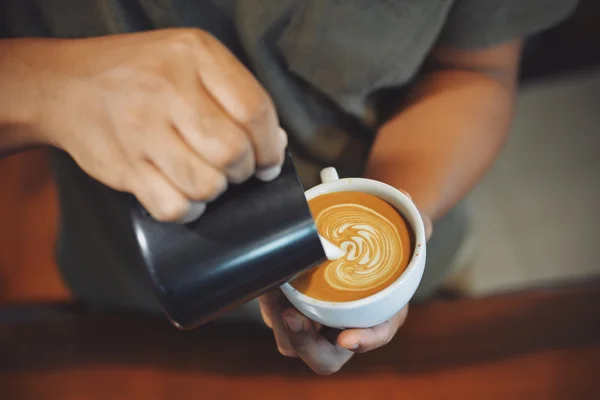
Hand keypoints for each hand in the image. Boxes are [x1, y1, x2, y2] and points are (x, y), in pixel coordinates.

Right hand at [31, 29, 286, 221]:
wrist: (65, 84)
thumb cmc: (139, 74)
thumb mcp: (191, 60)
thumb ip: (235, 95)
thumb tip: (274, 144)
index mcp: (195, 55)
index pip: (255, 110)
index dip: (270, 145)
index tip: (268, 160)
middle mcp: (168, 89)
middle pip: (233, 151)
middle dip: (243, 170)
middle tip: (233, 167)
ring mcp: (142, 129)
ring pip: (207, 185)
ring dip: (215, 190)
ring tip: (204, 175)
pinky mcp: (124, 166)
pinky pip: (173, 207)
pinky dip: (187, 209)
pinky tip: (183, 193)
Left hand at [259, 204, 431, 374]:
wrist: (365, 241)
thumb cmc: (390, 243)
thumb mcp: (409, 230)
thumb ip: (414, 220)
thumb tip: (406, 196)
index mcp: (382, 315)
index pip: (374, 336)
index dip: (363, 340)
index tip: (346, 338)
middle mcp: (348, 327)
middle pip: (323, 356)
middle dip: (304, 341)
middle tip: (293, 316)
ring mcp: (319, 322)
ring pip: (293, 341)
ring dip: (279, 322)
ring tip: (273, 290)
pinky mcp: (295, 309)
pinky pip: (277, 318)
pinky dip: (270, 302)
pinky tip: (268, 278)